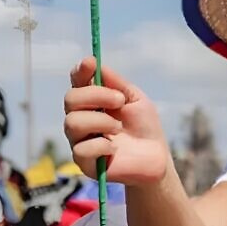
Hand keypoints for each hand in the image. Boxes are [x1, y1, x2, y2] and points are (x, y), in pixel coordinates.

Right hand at [64, 56, 168, 184]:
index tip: (90, 63)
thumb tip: (95, 63)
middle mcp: (82, 118)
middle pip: (70, 99)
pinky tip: (114, 149)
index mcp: (93, 101)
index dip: (80, 71)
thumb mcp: (136, 99)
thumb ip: (116, 83)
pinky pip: (81, 149)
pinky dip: (101, 145)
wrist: (156, 157)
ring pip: (72, 123)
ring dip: (100, 121)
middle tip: (120, 101)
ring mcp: (80, 140)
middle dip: (96, 95)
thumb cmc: (145, 127)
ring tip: (118, 128)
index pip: (77, 82)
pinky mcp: (84, 162)